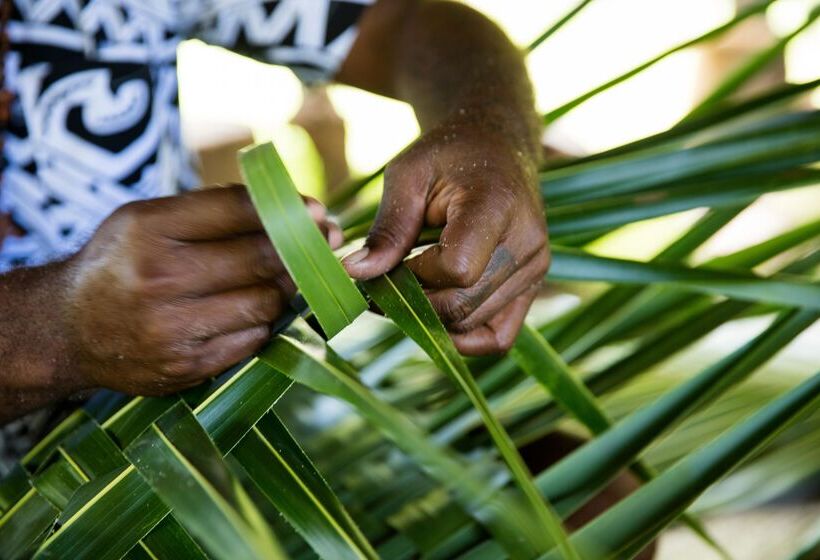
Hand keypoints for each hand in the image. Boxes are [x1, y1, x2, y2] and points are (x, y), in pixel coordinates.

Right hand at [60, 185, 339, 395]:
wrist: (67, 330)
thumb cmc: (119, 264)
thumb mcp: (145, 219)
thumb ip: (211, 211)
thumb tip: (295, 210)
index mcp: (147, 230)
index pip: (238, 210)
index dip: (288, 210)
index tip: (317, 212)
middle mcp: (158, 279)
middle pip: (262, 258)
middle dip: (302, 249)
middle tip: (324, 243)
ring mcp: (172, 328)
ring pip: (266, 302)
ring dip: (284, 288)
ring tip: (281, 277)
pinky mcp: (186, 366)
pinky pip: (254, 339)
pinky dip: (262, 322)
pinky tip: (250, 310)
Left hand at [344, 119, 548, 354]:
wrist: (495, 147)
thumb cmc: (447, 155)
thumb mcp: (407, 175)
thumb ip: (387, 228)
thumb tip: (355, 274)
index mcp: (497, 206)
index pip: (456, 269)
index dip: (414, 275)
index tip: (389, 260)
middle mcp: (526, 242)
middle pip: (463, 305)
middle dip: (416, 304)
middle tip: (384, 287)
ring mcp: (535, 268)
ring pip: (475, 326)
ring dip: (434, 320)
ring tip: (410, 292)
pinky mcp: (534, 285)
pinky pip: (499, 337)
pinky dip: (464, 337)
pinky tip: (437, 315)